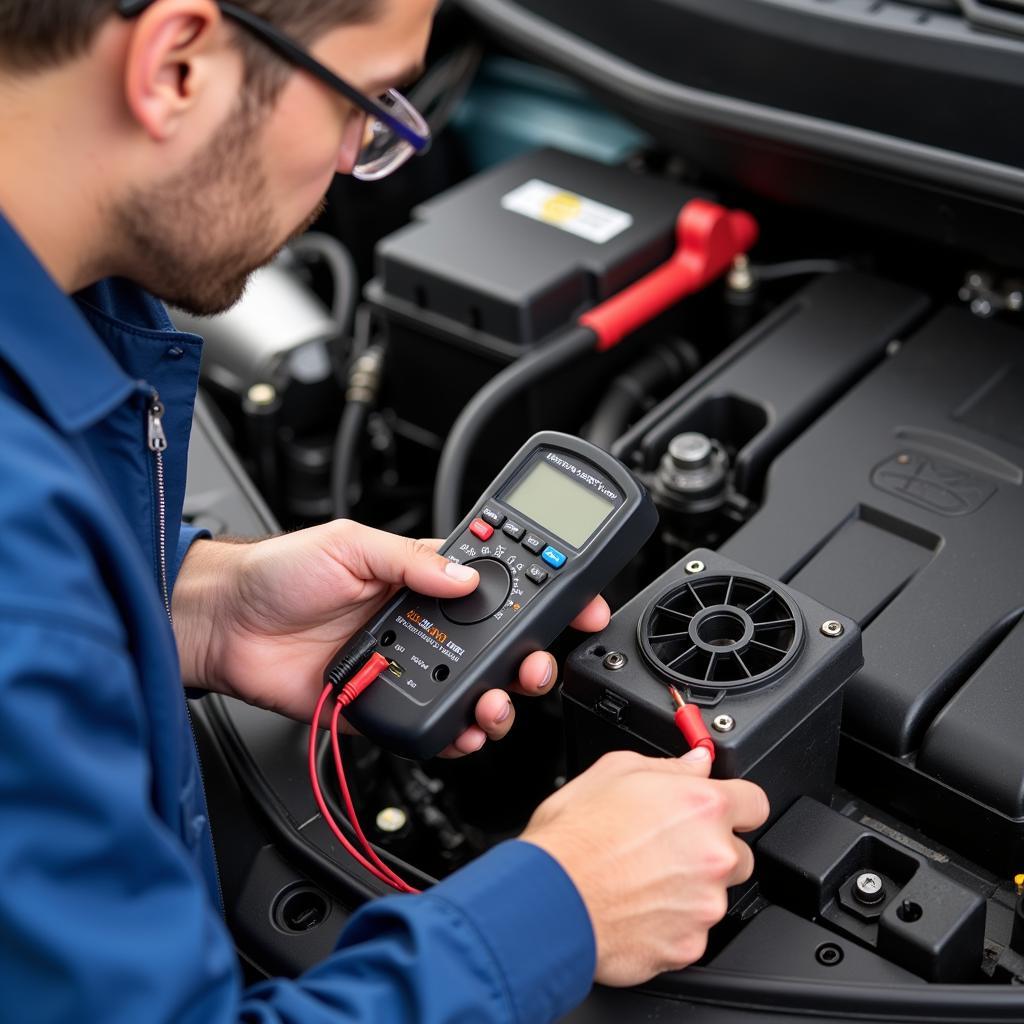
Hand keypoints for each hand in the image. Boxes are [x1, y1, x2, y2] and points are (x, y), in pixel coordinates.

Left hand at [173, 520, 609, 757]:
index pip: (500, 586)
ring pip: (475, 690)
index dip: (545, 597)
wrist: (227, 624)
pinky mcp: (383, 705)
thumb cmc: (282, 572)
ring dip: (500, 701)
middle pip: (499, 647)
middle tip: (538, 663)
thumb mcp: (352, 543)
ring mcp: (408, 667)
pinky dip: (457, 734)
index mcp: (425, 578)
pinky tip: (466, 730)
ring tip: (500, 702)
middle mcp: (425, 624)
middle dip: (533, 658)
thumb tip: (466, 575)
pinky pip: (432, 726)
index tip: (579, 604)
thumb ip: (413, 560)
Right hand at [521, 748, 768, 985]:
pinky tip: (636, 905)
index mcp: (702, 806)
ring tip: (640, 877)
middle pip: (738, 853)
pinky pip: (692, 931)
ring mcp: (705, 905)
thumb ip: (668, 766)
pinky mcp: (689, 946)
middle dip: (710, 850)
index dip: (735, 804)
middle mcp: (713, 855)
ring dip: (689, 888)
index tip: (721, 810)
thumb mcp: (614, 771)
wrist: (548, 898)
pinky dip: (671, 922)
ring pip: (713, 894)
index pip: (755, 802)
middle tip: (664, 846)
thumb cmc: (573, 836)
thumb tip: (694, 764)